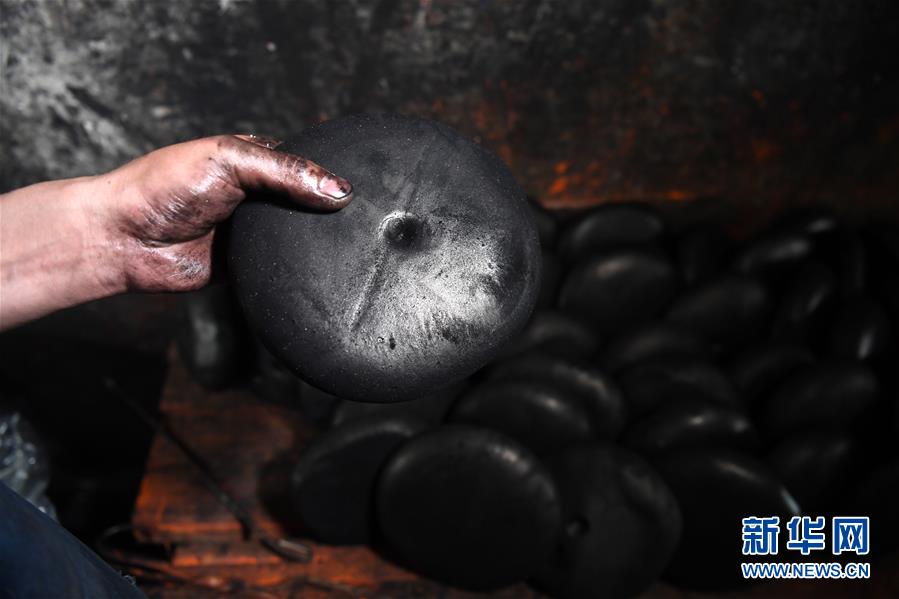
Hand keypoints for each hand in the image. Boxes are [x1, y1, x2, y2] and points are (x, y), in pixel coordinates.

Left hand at [0, 135, 352, 329]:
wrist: (126, 239)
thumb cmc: (164, 186)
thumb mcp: (229, 161)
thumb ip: (285, 172)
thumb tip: (339, 190)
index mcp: (257, 161)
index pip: (308, 166)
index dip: (333, 176)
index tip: (365, 188)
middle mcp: (260, 196)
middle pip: (310, 204)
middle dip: (330, 212)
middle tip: (362, 222)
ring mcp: (255, 232)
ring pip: (301, 238)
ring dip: (316, 243)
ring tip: (348, 246)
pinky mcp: (249, 264)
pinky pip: (284, 267)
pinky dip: (299, 269)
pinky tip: (318, 269)